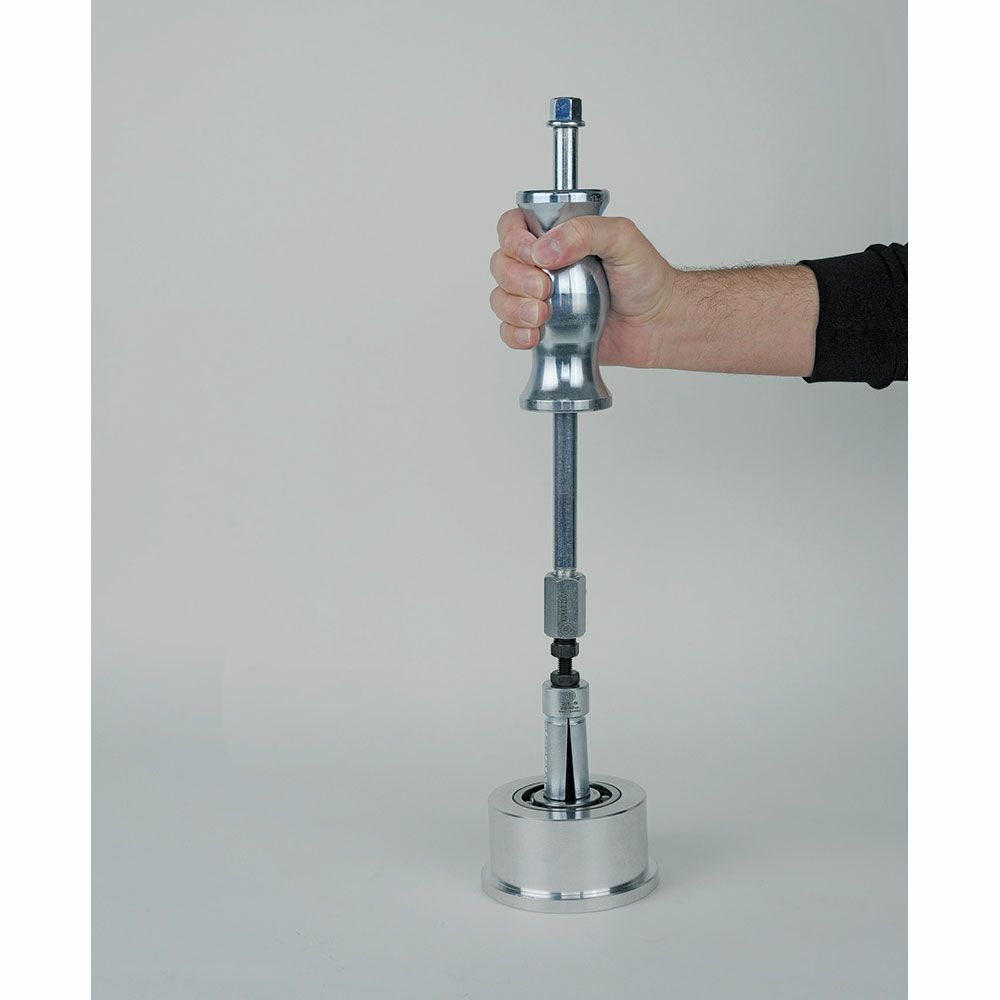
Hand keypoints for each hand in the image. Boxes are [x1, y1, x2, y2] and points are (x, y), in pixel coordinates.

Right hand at [489, 209, 677, 367]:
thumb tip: (544, 249)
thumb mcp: (623, 238)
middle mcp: (543, 267)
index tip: (534, 255)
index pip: (513, 228)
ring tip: (543, 316)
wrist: (659, 324)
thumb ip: (585, 231)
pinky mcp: (544, 331)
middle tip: (545, 289)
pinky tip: (536, 336)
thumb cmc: (646, 278)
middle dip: (516, 279)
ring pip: (501, 299)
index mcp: (557, 238)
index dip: (513, 240)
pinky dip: (515, 334)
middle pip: (501, 264)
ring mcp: (541, 300)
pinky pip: (510, 332)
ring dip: (514, 308)